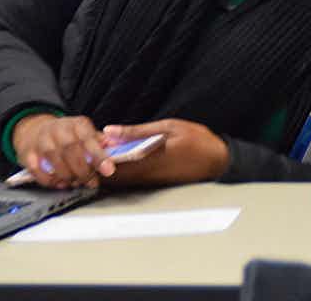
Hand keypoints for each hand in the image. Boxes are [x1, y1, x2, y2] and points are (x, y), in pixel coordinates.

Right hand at [12, 114, 114, 188]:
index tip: (108, 170)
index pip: (89, 139)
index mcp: (77, 124)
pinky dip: (50, 180)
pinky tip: (59, 183)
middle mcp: (58, 129)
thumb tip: (115, 147)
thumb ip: (99, 141)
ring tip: (75, 182)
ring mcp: (42, 140)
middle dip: (83, 170)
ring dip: (68, 176)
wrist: (35, 129)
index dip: (99, 156)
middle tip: (90, 182)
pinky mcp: (28, 153)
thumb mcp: (84, 132)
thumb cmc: (65, 134)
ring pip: (55, 159)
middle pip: (72, 150)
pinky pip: (38, 169)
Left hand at [99, 119, 228, 187]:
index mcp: (148, 159)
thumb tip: (111, 130)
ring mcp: (149, 182)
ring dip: (108, 166)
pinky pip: (129, 180)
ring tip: (106, 149)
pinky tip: (120, 157)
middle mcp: (145, 175)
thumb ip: (137, 130)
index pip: (111, 162)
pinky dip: (120, 169)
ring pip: (117, 179)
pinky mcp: (153, 185)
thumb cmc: (196, 141)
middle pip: (110, 175)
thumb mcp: (168, 127)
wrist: (218, 161)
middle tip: (95, 146)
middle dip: (99, 162)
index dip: (97, 154)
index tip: (92, 141)